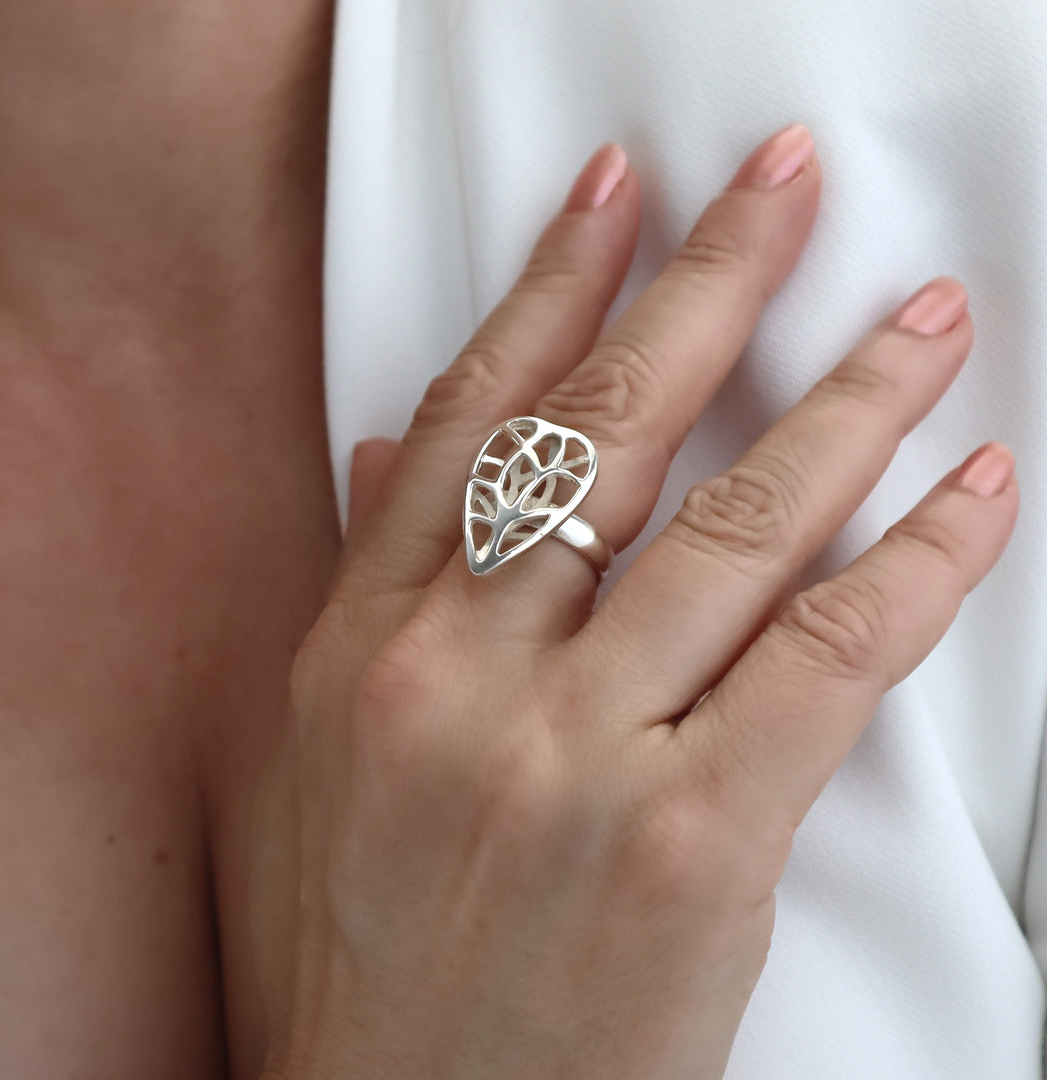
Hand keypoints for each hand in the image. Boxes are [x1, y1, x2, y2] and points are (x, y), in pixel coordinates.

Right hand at [251, 126, 1016, 1078]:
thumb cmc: (365, 945)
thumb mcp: (322, 757)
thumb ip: (367, 587)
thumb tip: (389, 452)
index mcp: (366, 649)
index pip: (472, 419)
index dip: (551, 288)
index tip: (619, 200)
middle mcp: (462, 679)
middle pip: (605, 435)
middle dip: (708, 289)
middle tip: (782, 191)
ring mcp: (575, 760)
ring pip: (733, 530)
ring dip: (844, 405)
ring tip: (919, 322)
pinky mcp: (689, 848)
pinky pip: (821, 662)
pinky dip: (912, 567)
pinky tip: (970, 492)